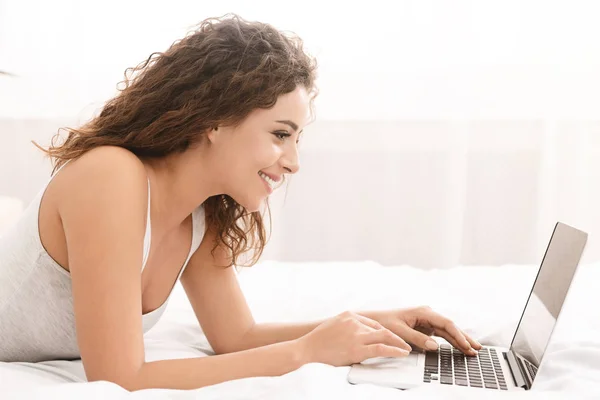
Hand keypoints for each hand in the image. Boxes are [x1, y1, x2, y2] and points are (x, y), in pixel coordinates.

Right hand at [297, 311, 411, 366]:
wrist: (306, 349)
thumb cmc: (318, 342)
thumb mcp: (334, 326)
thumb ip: (348, 327)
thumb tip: (362, 335)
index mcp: (349, 315)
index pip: (373, 323)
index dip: (384, 332)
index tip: (391, 338)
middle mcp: (354, 322)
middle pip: (381, 328)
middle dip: (395, 336)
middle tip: (406, 342)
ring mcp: (356, 334)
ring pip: (384, 337)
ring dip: (398, 343)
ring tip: (406, 349)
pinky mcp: (357, 348)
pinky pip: (381, 348)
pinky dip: (394, 350)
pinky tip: (401, 353)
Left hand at [364, 306, 482, 355]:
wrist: (373, 321)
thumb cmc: (384, 323)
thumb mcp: (399, 332)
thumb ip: (417, 339)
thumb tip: (435, 346)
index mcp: (423, 311)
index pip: (446, 323)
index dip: (458, 335)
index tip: (466, 346)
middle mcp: (428, 314)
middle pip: (450, 326)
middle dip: (464, 338)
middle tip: (477, 349)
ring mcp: (428, 320)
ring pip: (448, 331)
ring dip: (460, 340)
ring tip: (473, 350)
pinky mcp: (425, 327)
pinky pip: (442, 334)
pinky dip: (451, 341)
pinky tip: (460, 347)